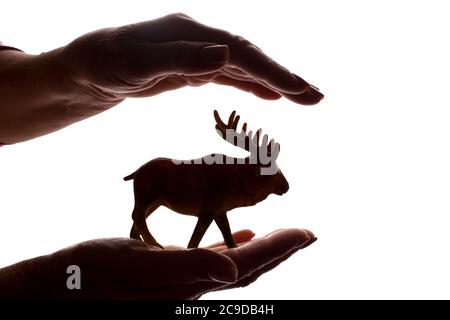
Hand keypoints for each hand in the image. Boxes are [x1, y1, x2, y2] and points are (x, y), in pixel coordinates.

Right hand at [2, 229, 314, 298]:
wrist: (60, 288)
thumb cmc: (89, 276)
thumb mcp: (133, 266)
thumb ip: (185, 267)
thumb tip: (234, 271)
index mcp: (189, 284)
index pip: (248, 263)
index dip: (280, 248)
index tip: (308, 233)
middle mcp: (192, 286)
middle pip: (249, 267)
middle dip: (281, 250)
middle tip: (306, 235)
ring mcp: (182, 282)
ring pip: (236, 263)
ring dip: (263, 249)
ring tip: (283, 236)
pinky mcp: (169, 275)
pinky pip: (211, 262)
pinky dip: (232, 248)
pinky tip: (241, 239)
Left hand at [63, 13, 322, 105]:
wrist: (90, 68)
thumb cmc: (106, 63)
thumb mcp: (137, 63)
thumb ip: (180, 59)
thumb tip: (225, 54)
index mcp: (190, 32)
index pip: (240, 52)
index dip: (270, 71)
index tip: (297, 90)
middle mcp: (199, 39)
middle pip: (250, 57)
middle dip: (283, 77)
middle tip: (316, 97)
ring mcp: (198, 52)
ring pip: (244, 68)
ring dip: (274, 82)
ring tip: (304, 98)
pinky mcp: (193, 68)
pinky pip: (230, 76)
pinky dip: (252, 85)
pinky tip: (268, 94)